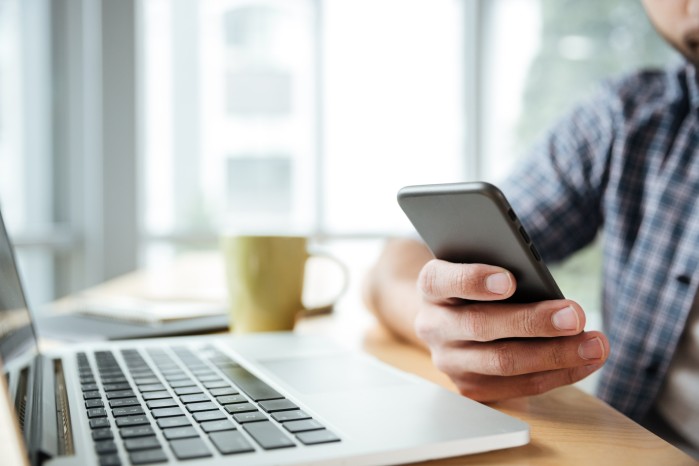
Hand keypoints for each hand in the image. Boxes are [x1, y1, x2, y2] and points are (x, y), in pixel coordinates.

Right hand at [414, 259, 608, 400]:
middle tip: (575, 316)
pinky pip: (517, 386)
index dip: (474, 280)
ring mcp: (448, 360)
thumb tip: (545, 290)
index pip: (442, 280)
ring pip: (502, 362)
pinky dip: (557, 374)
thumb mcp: (480, 266)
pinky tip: (586, 361)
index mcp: (431, 286)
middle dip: (533, 322)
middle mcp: (432, 325)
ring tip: (594, 344)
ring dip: (555, 354)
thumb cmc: (479, 285)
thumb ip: (501, 271)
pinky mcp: (470, 387)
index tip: (510, 281)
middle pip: (480, 326)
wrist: (452, 317)